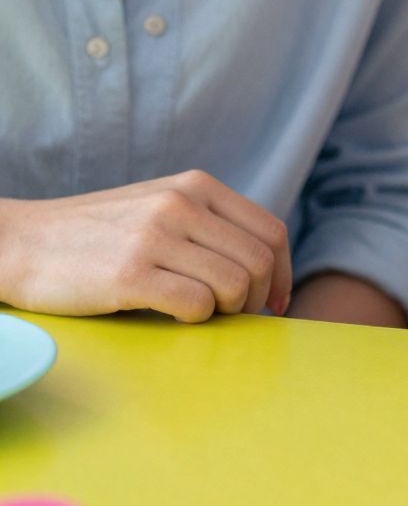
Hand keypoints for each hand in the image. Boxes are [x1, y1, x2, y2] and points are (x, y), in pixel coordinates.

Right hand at [0, 171, 292, 322]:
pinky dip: (197, 319)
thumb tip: (263, 267)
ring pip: (235, 285)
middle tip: (237, 317)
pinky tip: (175, 315)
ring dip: (227, 311)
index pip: (271, 231)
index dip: (283, 273)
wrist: (19, 242)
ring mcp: (155, 237)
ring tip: (201, 313)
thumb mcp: (158, 206)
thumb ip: (207, 223)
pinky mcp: (130, 274)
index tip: (276, 301)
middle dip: (258, 298)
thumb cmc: (94, 235)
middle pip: (260, 262)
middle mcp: (182, 205)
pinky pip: (197, 305)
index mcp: (196, 186)